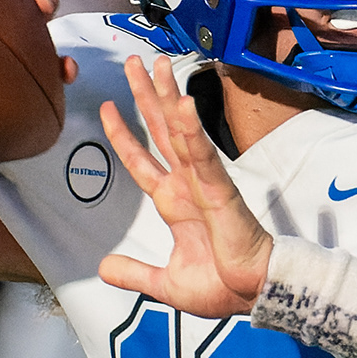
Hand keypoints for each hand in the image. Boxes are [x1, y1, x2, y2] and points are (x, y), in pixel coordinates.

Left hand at [97, 55, 272, 316]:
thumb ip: (135, 273)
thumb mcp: (165, 283)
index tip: (109, 107)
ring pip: (181, 132)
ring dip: (168, 97)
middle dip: (147, 96)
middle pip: (161, 131)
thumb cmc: (222, 288)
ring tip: (157, 65)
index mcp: (174, 204)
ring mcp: (204, 184)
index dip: (124, 134)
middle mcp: (187, 186)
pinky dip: (192, 131)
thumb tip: (104, 267)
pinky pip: (203, 157)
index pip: (142, 161)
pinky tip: (182, 104)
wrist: (252, 295)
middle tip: (135, 62)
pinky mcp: (220, 191)